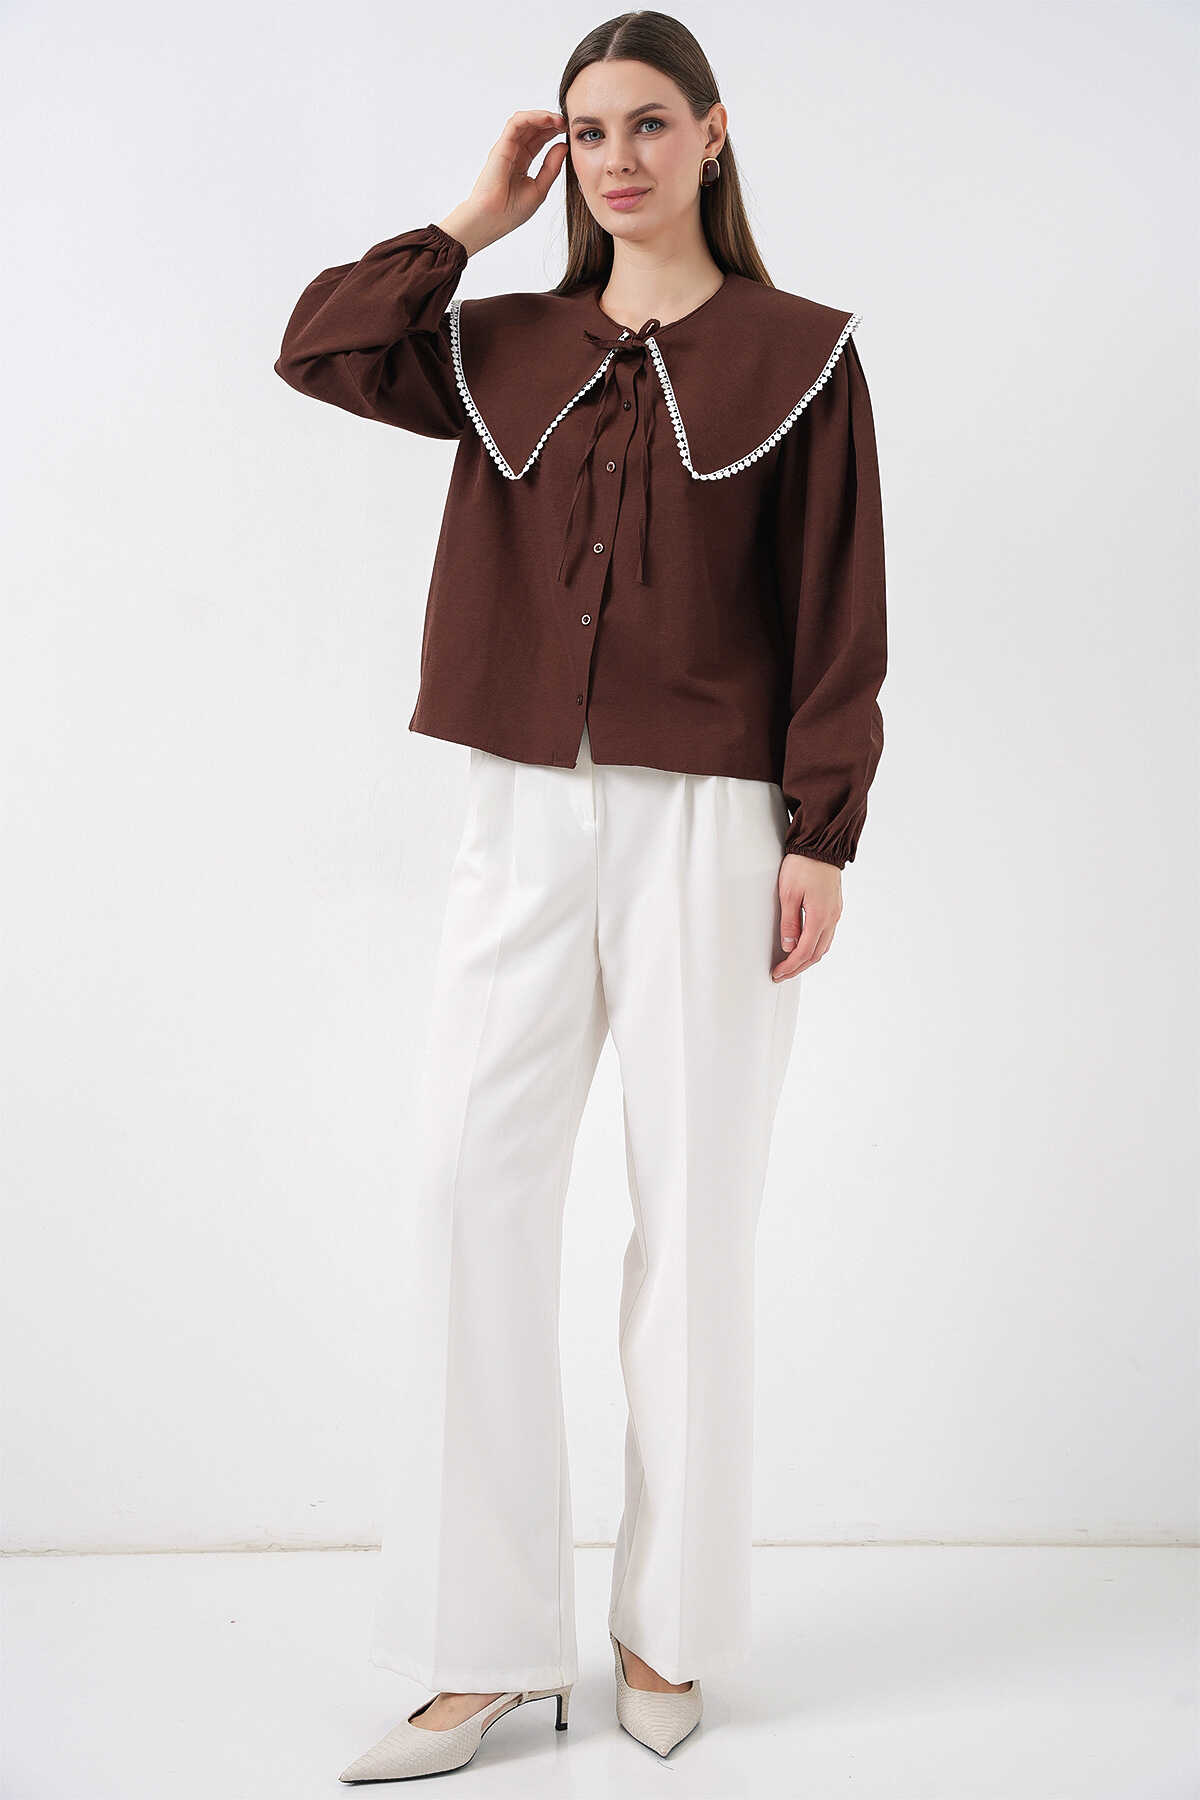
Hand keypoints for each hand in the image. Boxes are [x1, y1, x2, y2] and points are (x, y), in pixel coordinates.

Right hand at [438, 110, 568, 255]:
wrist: (492, 221)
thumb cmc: (510, 211)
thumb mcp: (539, 188)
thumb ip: (551, 167)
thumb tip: (563, 146)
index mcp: (522, 162)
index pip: (539, 139)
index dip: (554, 131)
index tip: (569, 131)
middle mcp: (513, 152)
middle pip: (533, 127)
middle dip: (551, 121)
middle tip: (567, 122)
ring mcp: (506, 148)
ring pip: (525, 121)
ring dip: (543, 116)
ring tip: (559, 119)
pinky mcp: (501, 147)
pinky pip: (516, 124)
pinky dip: (531, 117)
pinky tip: (547, 119)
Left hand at [771, 853, 842, 979]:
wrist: (820, 847)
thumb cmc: (802, 866)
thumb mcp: (788, 894)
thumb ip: (789, 922)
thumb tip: (789, 946)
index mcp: (820, 917)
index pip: (804, 951)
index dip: (790, 965)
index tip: (778, 972)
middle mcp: (831, 918)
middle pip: (816, 954)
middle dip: (798, 967)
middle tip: (781, 974)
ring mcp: (835, 913)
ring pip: (823, 946)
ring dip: (807, 958)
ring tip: (791, 964)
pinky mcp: (834, 907)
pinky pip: (826, 934)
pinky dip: (814, 946)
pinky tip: (803, 946)